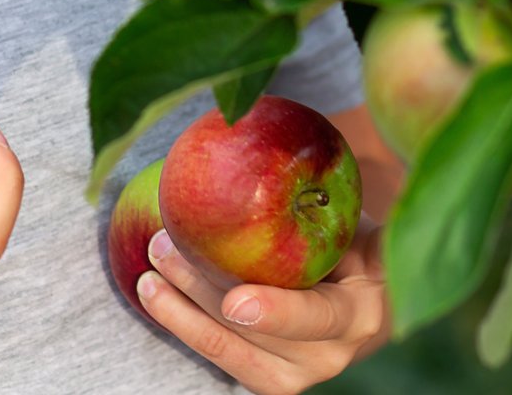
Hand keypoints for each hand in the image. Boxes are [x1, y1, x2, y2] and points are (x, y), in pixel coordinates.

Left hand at [137, 218, 388, 394]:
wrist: (363, 295)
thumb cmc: (353, 241)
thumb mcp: (354, 221)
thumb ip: (327, 204)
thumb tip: (270, 141)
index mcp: (361, 313)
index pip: (319, 316)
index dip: (277, 312)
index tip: (234, 302)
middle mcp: (330, 355)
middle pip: (256, 334)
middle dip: (202, 293)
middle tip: (163, 247)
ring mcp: (295, 374)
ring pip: (227, 350)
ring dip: (180, 312)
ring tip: (148, 274)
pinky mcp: (264, 377)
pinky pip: (219, 354)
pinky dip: (183, 322)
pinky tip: (154, 292)